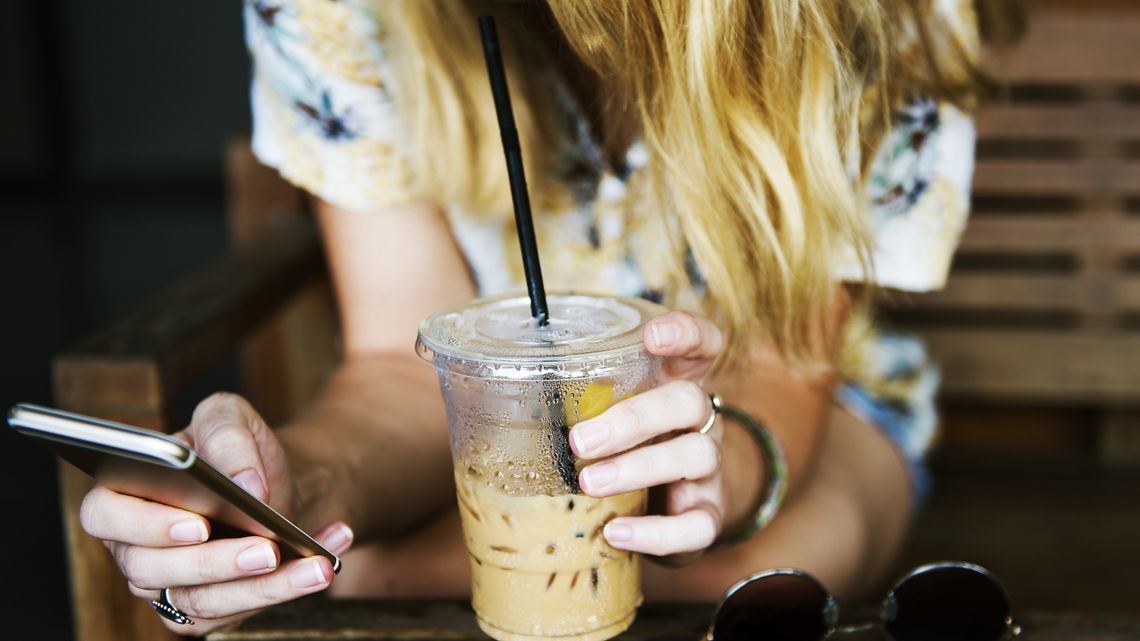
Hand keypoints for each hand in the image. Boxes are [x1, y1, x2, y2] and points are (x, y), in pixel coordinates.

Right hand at [78, 393, 353, 633]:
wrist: (275, 484)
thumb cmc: (237, 451)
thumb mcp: (230, 418)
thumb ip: (228, 435)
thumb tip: (245, 484)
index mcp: (123, 495)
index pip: (105, 516)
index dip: (145, 524)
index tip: (198, 524)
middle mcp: (135, 548)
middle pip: (155, 570)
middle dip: (217, 562)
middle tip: (267, 549)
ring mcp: (168, 586)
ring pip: (203, 601)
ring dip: (265, 587)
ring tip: (315, 566)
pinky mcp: (205, 612)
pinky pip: (240, 612)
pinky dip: (289, 588)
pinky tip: (325, 562)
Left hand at [569, 310, 726, 561]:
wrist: (669, 509)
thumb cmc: (623, 449)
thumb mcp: (604, 415)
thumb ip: (568, 399)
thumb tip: (470, 388)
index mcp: (674, 384)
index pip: (701, 344)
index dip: (685, 333)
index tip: (652, 335)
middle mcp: (699, 421)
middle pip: (688, 401)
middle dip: (634, 418)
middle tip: (580, 440)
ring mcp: (708, 469)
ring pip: (695, 456)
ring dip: (638, 468)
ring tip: (589, 483)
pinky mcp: (707, 515)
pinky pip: (696, 525)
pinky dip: (656, 531)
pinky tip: (616, 532)